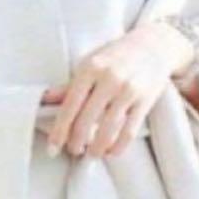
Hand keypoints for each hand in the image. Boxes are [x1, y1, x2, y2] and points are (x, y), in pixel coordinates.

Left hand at [42, 20, 194, 158]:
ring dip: (97, 148)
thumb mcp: (90, 63)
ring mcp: (128, 90)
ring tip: (92, 154)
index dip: (59, 131)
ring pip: (108, 130)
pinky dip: (118, 146)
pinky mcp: (144, 101)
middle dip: (77, 142)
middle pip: (86, 121)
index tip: (52, 148)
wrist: (154, 44)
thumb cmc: (116, 56)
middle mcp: (109, 79)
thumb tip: (44, 99)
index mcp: (90, 69)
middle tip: (74, 150)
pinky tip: (111, 151)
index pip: (70, 106)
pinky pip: (128, 131)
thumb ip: (69, 85)